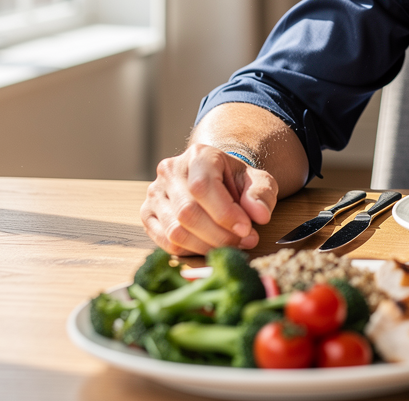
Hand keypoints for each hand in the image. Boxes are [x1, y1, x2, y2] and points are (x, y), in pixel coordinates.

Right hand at [139, 143, 276, 255]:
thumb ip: (261, 194)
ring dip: (207, 246)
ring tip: (230, 245)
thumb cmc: (236, 181)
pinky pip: (165, 242)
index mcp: (198, 156)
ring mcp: (155, 194)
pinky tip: (210, 247)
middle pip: (187, 212)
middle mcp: (170, 171)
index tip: (246, 230)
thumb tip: (259, 215)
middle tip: (243, 241)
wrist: (216, 180)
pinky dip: (190, 251)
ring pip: (175, 231)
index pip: (203, 186)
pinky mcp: (147, 215)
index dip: (225, 213)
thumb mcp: (257, 180)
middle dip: (219, 234)